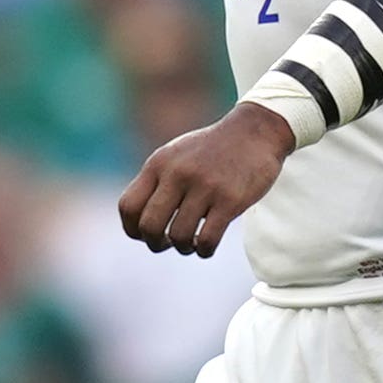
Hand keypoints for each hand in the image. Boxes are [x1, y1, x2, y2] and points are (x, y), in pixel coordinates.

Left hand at [117, 103, 294, 256]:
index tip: (146, 234)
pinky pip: (207, 240)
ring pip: (179, 236)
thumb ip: (157, 182)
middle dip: (155, 244)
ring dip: (183, 248)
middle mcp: (178, 174)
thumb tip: (141, 224)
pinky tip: (207, 246)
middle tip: (167, 244)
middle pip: (149, 226)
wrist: (254, 131)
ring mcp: (205, 186)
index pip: (128, 206)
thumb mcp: (176, 156)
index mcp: (159, 163)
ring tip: (192, 244)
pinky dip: (204, 251)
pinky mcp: (230, 200)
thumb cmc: (212, 150)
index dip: (132, 229)